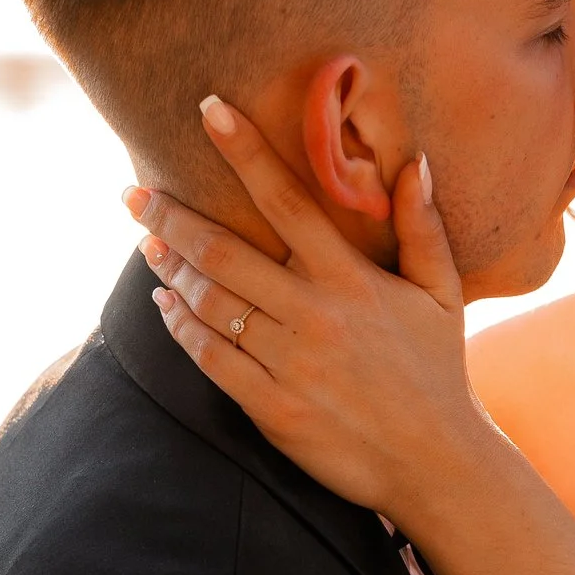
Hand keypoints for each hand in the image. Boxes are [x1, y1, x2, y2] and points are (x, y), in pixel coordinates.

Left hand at [123, 95, 500, 520]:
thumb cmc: (438, 372)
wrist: (437, 464)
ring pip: (210, 303)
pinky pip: (210, 359)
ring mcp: (291, 364)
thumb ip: (422, 227)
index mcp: (353, 280)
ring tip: (146, 246)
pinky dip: (180, 327)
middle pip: (225, 251)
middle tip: (132, 195)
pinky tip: (164, 306)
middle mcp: (316, 315)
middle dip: (170, 217)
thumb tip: (413, 162)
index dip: (246, 151)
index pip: (288, 200)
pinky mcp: (273, 408)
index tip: (208, 110)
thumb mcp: (442, 295)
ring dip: (170, 269)